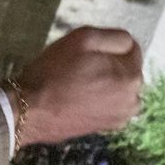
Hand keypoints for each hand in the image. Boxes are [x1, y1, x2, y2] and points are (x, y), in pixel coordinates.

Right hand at [13, 26, 142, 146]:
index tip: (88, 50)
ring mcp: (121, 118)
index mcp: (132, 78)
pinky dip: (100, 98)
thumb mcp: (85, 38)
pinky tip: (80, 97)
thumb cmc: (55, 71)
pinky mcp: (107, 128)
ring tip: (79, 82)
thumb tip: (129, 43)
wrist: (30, 110)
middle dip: (109, 64)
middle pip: (126, 69)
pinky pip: (110, 103)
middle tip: (80, 66)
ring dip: (106, 81)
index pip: (131, 49)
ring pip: (118, 87)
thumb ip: (116, 37)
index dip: (108, 45)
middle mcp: (133, 100)